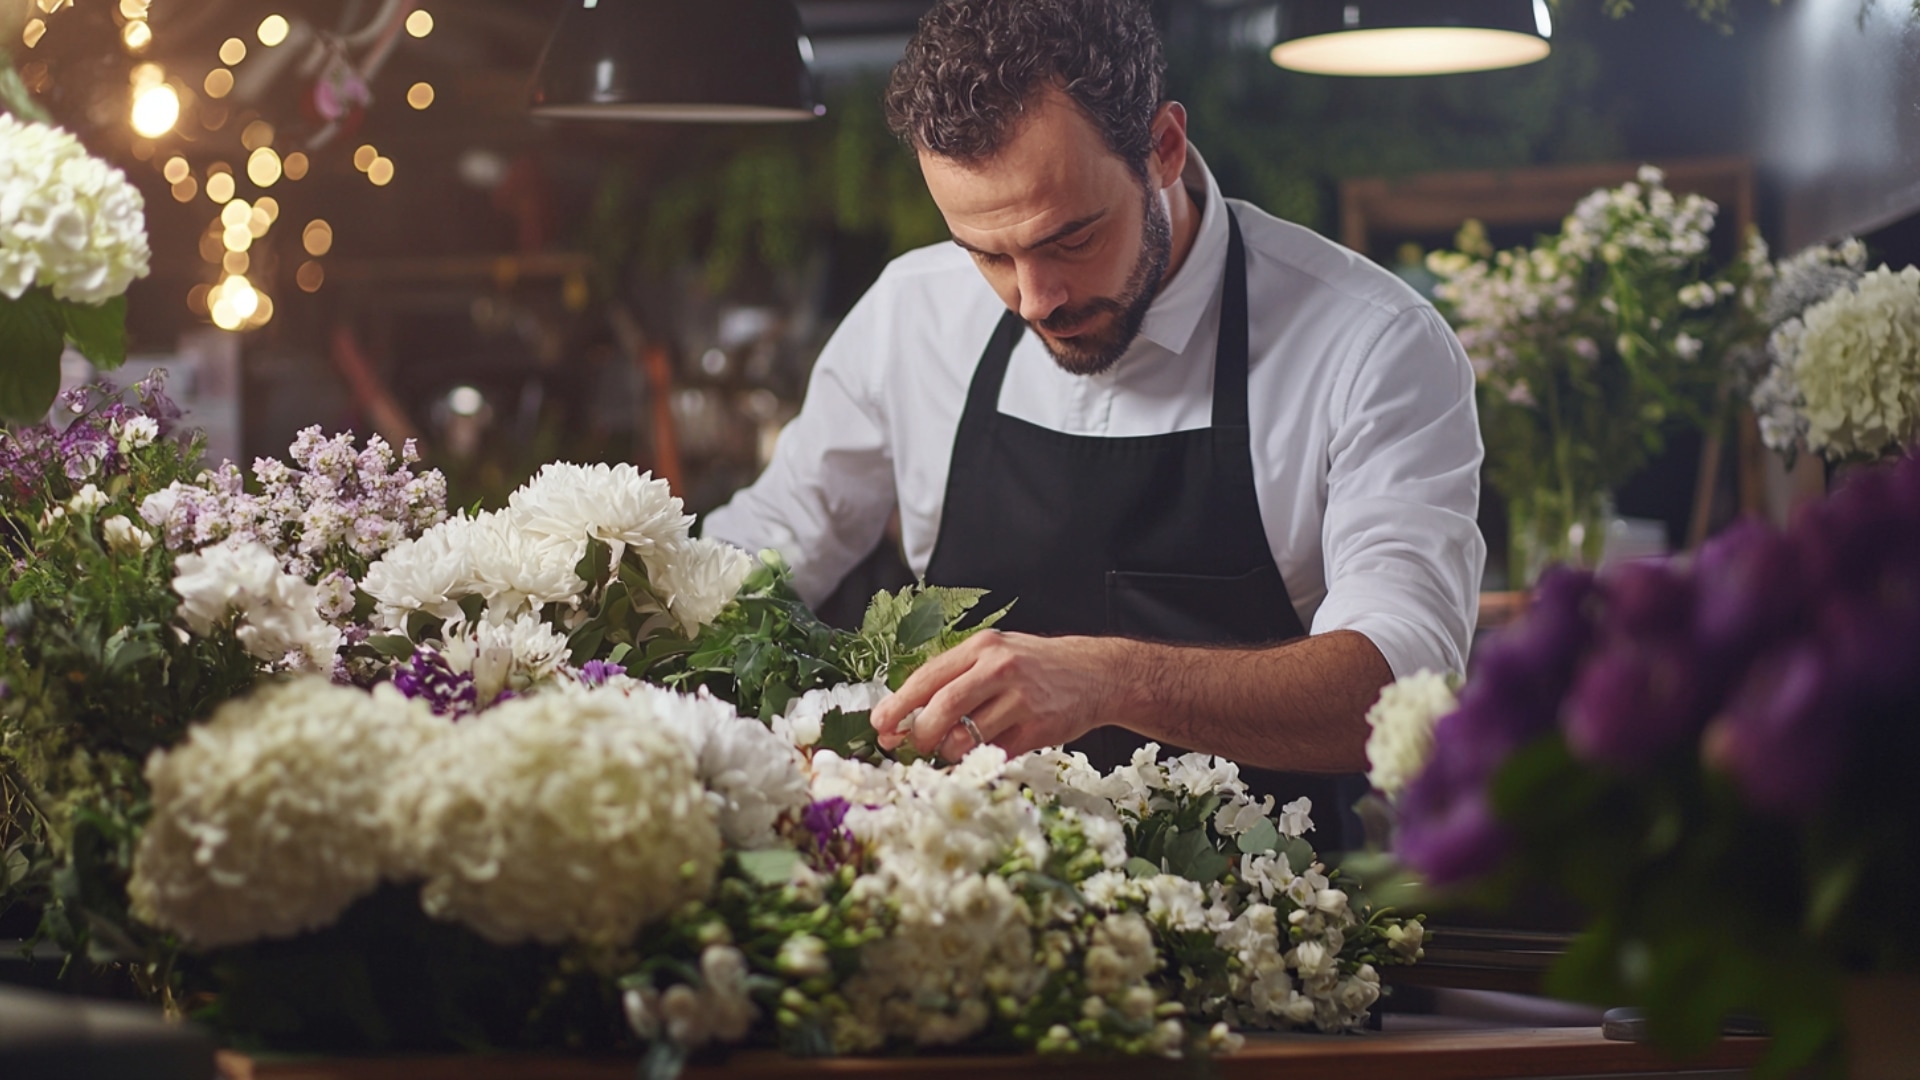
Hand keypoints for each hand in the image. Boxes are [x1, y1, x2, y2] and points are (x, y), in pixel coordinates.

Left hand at [869, 631, 1124, 759]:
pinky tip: (975, 758)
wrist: (1096, 675)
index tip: (879, 724)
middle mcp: (1000, 668)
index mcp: (982, 647)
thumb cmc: (1037, 668)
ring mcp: (1020, 699)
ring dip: (948, 752)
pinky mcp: (1037, 728)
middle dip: (919, 733)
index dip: (898, 704)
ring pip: (966, 735)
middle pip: (943, 706)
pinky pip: (994, 753)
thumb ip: (958, 677)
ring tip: (950, 751)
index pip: (928, 676)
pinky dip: (976, 761)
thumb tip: (910, 713)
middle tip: (911, 746)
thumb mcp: (997, 655)